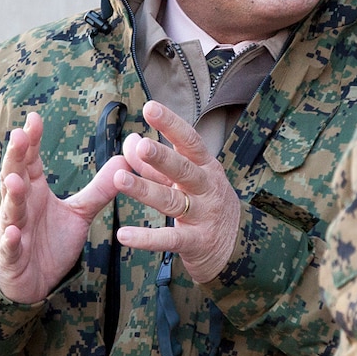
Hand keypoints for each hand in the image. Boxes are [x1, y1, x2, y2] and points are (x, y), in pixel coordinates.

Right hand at [0, 111, 126, 304]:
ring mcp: (13, 230)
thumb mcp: (79, 213)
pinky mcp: (12, 256)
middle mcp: (21, 206)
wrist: (34, 282)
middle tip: (18, 135)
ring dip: (12, 196)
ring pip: (10, 210)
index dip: (31, 141)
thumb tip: (123, 160)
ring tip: (15, 181)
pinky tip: (14, 233)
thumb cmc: (50, 242)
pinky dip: (11, 240)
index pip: (30, 161)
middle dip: (15, 158)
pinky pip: (10, 247)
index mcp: (34, 191)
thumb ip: (98, 189)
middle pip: (14, 176)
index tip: (34, 118)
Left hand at [111, 101, 240, 283]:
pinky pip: (169, 239)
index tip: (150, 107)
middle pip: (183, 169)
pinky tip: (124, 234)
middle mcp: (207, 188)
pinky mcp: (196, 242)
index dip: (171, 124)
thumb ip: (157, 163)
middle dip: (162, 157)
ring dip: (145, 190)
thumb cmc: (205, 204)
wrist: (236, 248)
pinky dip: (146, 238)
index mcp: (206, 167)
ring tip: (120, 180)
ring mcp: (204, 215)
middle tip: (141, 146)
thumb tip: (131, 139)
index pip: (189, 141)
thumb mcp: (186, 180)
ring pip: (172, 201)